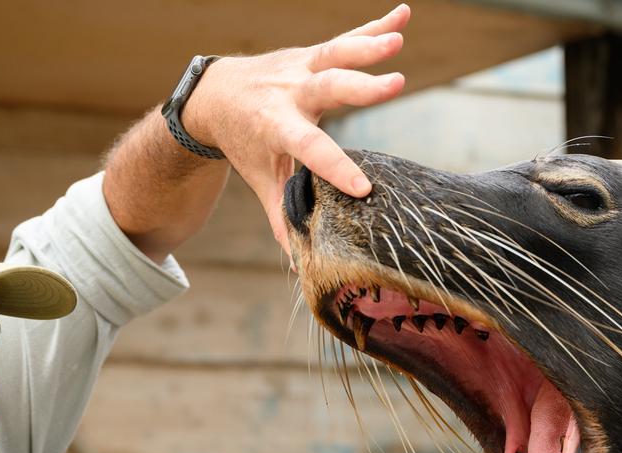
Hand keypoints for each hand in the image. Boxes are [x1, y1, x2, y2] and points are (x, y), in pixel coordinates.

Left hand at [182, 5, 411, 251]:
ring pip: (335, 53)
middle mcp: (289, 91)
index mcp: (277, 126)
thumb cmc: (243, 140)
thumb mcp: (259, 176)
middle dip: (359, 86)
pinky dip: (375, 24)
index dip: (335, 169)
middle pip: (326, 87)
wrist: (216, 92)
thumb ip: (280, 213)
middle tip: (394, 86)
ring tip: (397, 41)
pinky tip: (404, 14)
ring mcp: (301, 66)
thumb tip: (298, 259)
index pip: (310, 149)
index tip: (364, 188)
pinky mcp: (312, 52)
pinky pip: (347, 36)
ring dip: (367, 45)